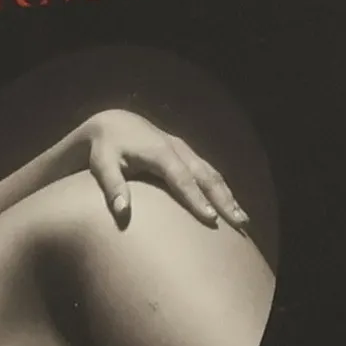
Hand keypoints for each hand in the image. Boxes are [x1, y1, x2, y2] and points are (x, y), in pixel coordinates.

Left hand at [73, 110, 248, 230]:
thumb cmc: (105, 148)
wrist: (112, 122)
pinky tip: (231, 206)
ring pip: (212, 173)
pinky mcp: (187, 154)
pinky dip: (222, 189)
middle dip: (223, 199)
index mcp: (159, 152)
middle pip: (205, 176)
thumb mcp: (102, 165)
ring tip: (243, 220)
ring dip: (228, 196)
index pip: (181, 178)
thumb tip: (122, 213)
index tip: (211, 218)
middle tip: (239, 223)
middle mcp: (177, 149)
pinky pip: (209, 171)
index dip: (196, 198)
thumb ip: (113, 187)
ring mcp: (185, 150)